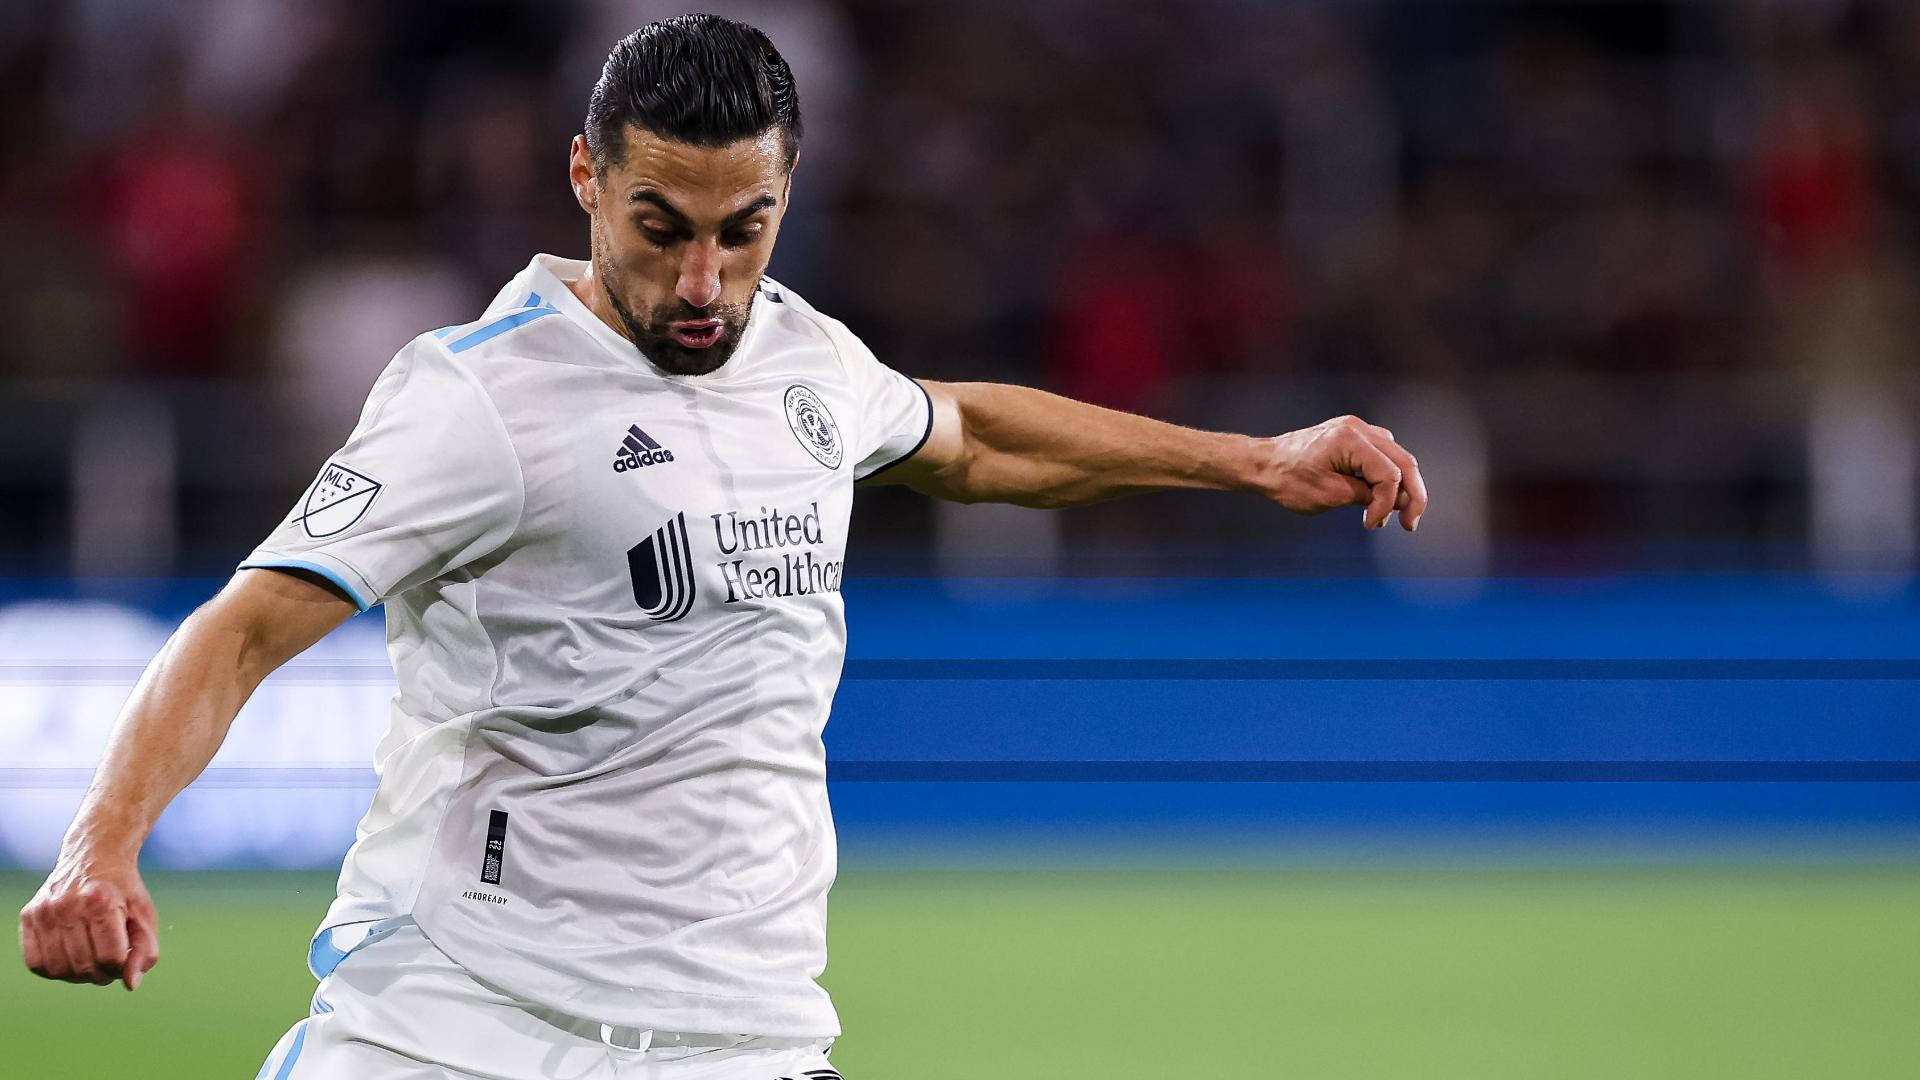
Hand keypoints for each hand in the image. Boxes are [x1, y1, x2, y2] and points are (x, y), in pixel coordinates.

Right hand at [19, 852, 160, 989]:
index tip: (125, 958)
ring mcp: (45, 911)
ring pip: (59, 969)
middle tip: (109, 964)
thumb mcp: (144, 915)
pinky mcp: (29, 916)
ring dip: (78, 976)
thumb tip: (131, 985)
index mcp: (101, 902)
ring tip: (91, 962)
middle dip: (101, 974)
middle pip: (84, 966)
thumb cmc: (123, 890)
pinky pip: (36, 963)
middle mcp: (68, 905)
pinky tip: (70, 959)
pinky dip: (54, 970)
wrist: (94, 856)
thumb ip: (145, 951)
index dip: (121, 967)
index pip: (111, 958)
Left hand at [1255, 415, 1428, 529]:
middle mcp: (1358, 428)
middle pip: (1404, 461)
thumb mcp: (1329, 495)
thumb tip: (1400, 501)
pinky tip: (1378, 497)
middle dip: (1412, 495)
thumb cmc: (1288, 480)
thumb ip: (1367, 495)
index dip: (1388, 504)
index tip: (1371, 525)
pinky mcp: (1352, 435)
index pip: (1389, 474)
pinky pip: (1381, 454)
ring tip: (1390, 515)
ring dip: (1399, 486)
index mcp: (1350, 439)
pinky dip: (1385, 476)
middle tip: (1410, 524)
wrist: (1262, 464)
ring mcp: (1356, 429)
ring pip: (1396, 457)